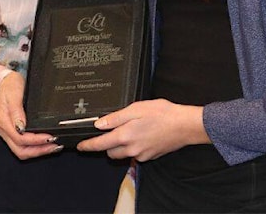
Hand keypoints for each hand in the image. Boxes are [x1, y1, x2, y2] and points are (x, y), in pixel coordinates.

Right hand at [0, 71, 62, 158]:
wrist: (3, 82)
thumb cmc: (8, 85)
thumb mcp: (13, 93)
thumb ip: (16, 110)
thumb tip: (22, 127)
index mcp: (4, 121)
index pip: (20, 139)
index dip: (36, 141)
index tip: (49, 137)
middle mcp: (5, 130)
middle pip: (20, 150)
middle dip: (39, 151)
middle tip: (55, 145)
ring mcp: (9, 132)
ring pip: (22, 150)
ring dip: (38, 151)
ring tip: (53, 146)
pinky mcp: (13, 132)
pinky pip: (23, 145)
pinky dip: (36, 147)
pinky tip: (45, 143)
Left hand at [76, 99, 208, 160]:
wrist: (184, 125)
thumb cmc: (163, 114)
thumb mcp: (136, 108)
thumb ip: (116, 117)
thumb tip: (99, 123)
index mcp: (125, 136)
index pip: (100, 144)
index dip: (88, 145)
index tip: (80, 146)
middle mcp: (132, 149)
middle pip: (110, 152)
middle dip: (106, 144)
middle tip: (110, 130)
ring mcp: (141, 154)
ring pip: (123, 154)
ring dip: (120, 146)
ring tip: (130, 129)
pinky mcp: (150, 156)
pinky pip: (136, 154)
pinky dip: (134, 146)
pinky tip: (142, 134)